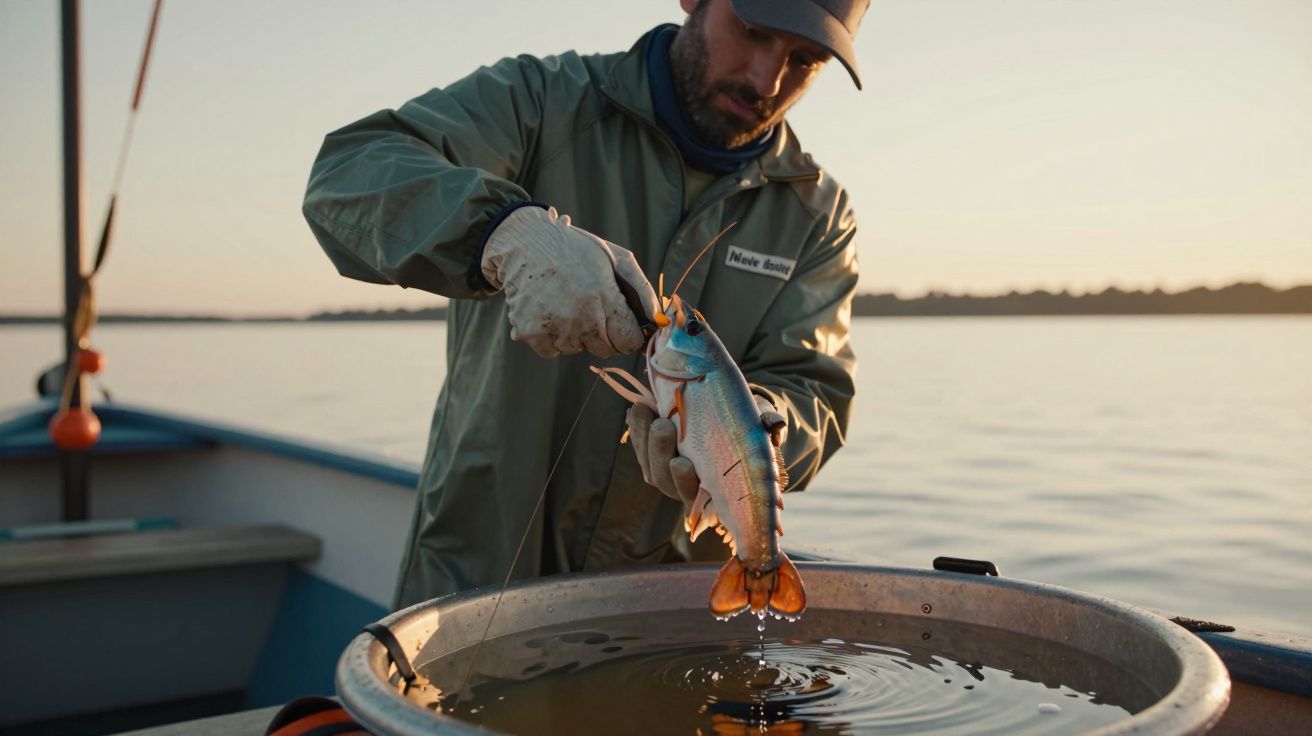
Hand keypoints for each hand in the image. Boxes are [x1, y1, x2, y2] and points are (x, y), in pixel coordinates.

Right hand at [481, 205, 658, 357]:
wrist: (524, 242)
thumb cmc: (576, 250)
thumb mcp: (616, 257)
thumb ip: (642, 289)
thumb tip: (658, 320)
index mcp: (604, 295)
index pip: (629, 341)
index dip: (629, 335)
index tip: (622, 325)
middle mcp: (581, 315)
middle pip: (606, 350)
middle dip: (604, 333)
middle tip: (590, 307)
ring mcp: (554, 326)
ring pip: (579, 349)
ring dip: (577, 334)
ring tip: (566, 304)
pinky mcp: (531, 332)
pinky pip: (553, 351)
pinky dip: (552, 337)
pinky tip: (549, 312)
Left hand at [626, 396, 787, 509]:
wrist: (732, 410)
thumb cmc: (751, 425)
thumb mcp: (763, 422)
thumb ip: (769, 424)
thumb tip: (776, 424)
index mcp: (715, 487)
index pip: (694, 496)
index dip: (683, 482)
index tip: (681, 462)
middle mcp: (687, 485)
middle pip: (664, 480)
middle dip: (659, 453)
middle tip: (663, 425)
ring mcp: (667, 469)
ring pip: (648, 463)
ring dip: (643, 438)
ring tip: (645, 410)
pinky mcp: (652, 451)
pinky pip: (638, 445)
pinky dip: (636, 426)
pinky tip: (639, 406)